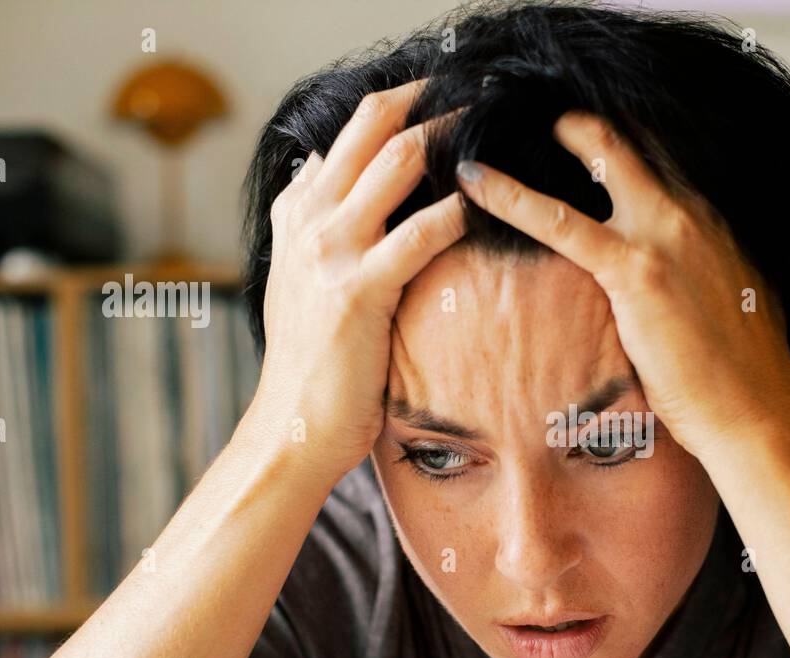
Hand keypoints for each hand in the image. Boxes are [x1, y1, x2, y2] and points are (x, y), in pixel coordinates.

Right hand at [248, 79, 467, 482]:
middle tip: (486, 99)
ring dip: (454, 139)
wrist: (291, 427)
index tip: (453, 98)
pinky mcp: (357, 291)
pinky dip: (458, 212)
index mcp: (298, 212)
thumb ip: (314, 225)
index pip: (353, 129)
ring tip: (499, 135)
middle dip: (434, 100)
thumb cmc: (312, 361)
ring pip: (397, 161)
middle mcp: (309, 219)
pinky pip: (418, 234)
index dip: (406, 103)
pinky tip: (487, 206)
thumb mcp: (301, 281)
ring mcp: (329, 251)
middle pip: (374, 124)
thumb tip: (319, 171)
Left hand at [453, 110, 789, 462]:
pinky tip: (474, 182)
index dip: (617, 137)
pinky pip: (560, 221)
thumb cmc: (743, 376)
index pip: (659, 156)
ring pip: (600, 157)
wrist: (756, 413)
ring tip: (495, 119)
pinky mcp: (636, 272)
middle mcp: (695, 213)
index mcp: (714, 221)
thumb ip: (701, 277)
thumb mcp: (732, 306)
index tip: (582, 132)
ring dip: (552, 132)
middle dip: (585, 118)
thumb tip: (679, 287)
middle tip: (541, 107)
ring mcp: (668, 236)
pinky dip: (510, 196)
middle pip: (634, 138)